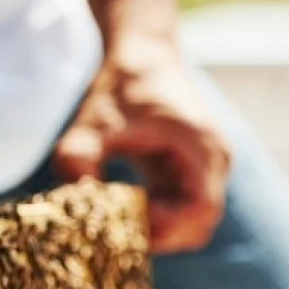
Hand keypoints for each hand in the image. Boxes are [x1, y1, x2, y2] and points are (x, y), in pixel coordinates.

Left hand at [54, 56, 231, 252]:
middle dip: (160, 236)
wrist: (142, 53)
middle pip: (200, 223)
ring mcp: (207, 166)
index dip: (165, 227)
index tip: (124, 224)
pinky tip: (123, 208)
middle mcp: (214, 160)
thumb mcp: (93, 121)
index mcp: (200, 146)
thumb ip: (79, 156)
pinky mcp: (193, 169)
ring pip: (192, 220)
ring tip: (118, 221)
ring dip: (159, 228)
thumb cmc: (121, 84)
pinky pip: (182, 207)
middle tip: (117, 235)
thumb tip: (74, 198)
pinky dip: (156, 216)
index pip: (199, 209)